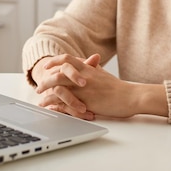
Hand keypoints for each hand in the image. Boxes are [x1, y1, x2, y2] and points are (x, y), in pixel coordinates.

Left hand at [32, 54, 168, 118]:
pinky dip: (56, 106)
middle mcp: (83, 76)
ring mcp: (83, 89)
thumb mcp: (103, 74)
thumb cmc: (118, 87)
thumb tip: (88, 62)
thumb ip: (93, 68)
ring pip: (59, 89)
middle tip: (39, 87)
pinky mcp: (85, 102)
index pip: (66, 59)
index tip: (47, 67)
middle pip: (57, 74)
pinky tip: (51, 110)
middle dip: (46, 81)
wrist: (130, 96)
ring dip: (47, 96)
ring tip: (41, 102)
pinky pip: (66, 103)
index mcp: (87, 68)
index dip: (54, 62)